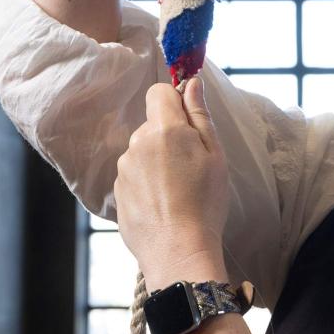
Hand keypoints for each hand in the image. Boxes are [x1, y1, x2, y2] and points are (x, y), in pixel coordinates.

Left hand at [115, 77, 230, 282]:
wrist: (178, 251)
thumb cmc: (204, 203)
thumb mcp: (215, 155)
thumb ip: (200, 115)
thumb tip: (191, 82)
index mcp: (164, 129)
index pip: (158, 91)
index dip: (174, 101)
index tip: (188, 121)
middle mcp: (137, 144)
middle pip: (152, 125)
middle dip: (169, 136)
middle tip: (191, 165)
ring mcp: (124, 169)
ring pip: (142, 151)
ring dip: (157, 161)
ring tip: (177, 190)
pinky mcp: (118, 192)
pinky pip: (134, 175)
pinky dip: (147, 183)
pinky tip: (164, 204)